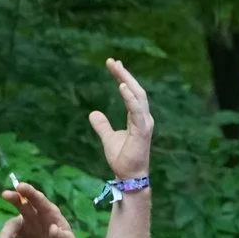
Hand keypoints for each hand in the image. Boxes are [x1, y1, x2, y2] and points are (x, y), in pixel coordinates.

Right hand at [0, 181, 81, 237]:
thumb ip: (62, 237)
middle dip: (13, 198)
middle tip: (5, 194)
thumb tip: (53, 230)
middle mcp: (34, 214)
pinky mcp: (17, 236)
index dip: (29, 192)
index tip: (20, 186)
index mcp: (48, 211)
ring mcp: (24, 224)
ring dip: (4, 236)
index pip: (38, 199)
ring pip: (10, 226)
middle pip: (21, 203)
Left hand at [90, 58, 154, 179]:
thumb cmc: (122, 158)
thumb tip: (93, 113)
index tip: (113, 64)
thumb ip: (102, 125)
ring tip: (116, 67)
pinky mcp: (142, 130)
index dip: (123, 77)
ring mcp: (144, 123)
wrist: (128, 176)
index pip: (131, 92)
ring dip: (127, 80)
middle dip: (124, 74)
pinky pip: (136, 110)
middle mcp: (143, 117)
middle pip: (135, 90)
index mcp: (137, 117)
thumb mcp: (108, 138)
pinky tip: (122, 85)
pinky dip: (130, 97)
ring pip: (138, 95)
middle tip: (111, 61)